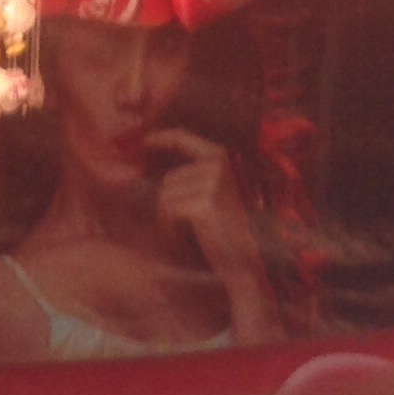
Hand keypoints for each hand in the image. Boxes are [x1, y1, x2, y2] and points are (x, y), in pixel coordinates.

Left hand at [148, 133, 261, 276]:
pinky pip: (168, 211)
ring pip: (166, 197)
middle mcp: (216, 164)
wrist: (247, 256)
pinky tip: (187, 237)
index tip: (146, 142)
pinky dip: (171, 228)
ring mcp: (211, 182)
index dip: (161, 138)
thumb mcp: (211, 194)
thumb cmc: (225, 228)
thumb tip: (149, 172)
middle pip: (169, 180)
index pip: (183, 138)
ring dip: (170, 219)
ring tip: (191, 231)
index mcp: (220, 157)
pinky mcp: (204, 203)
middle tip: (188, 226)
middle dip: (170, 205)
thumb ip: (190, 178)